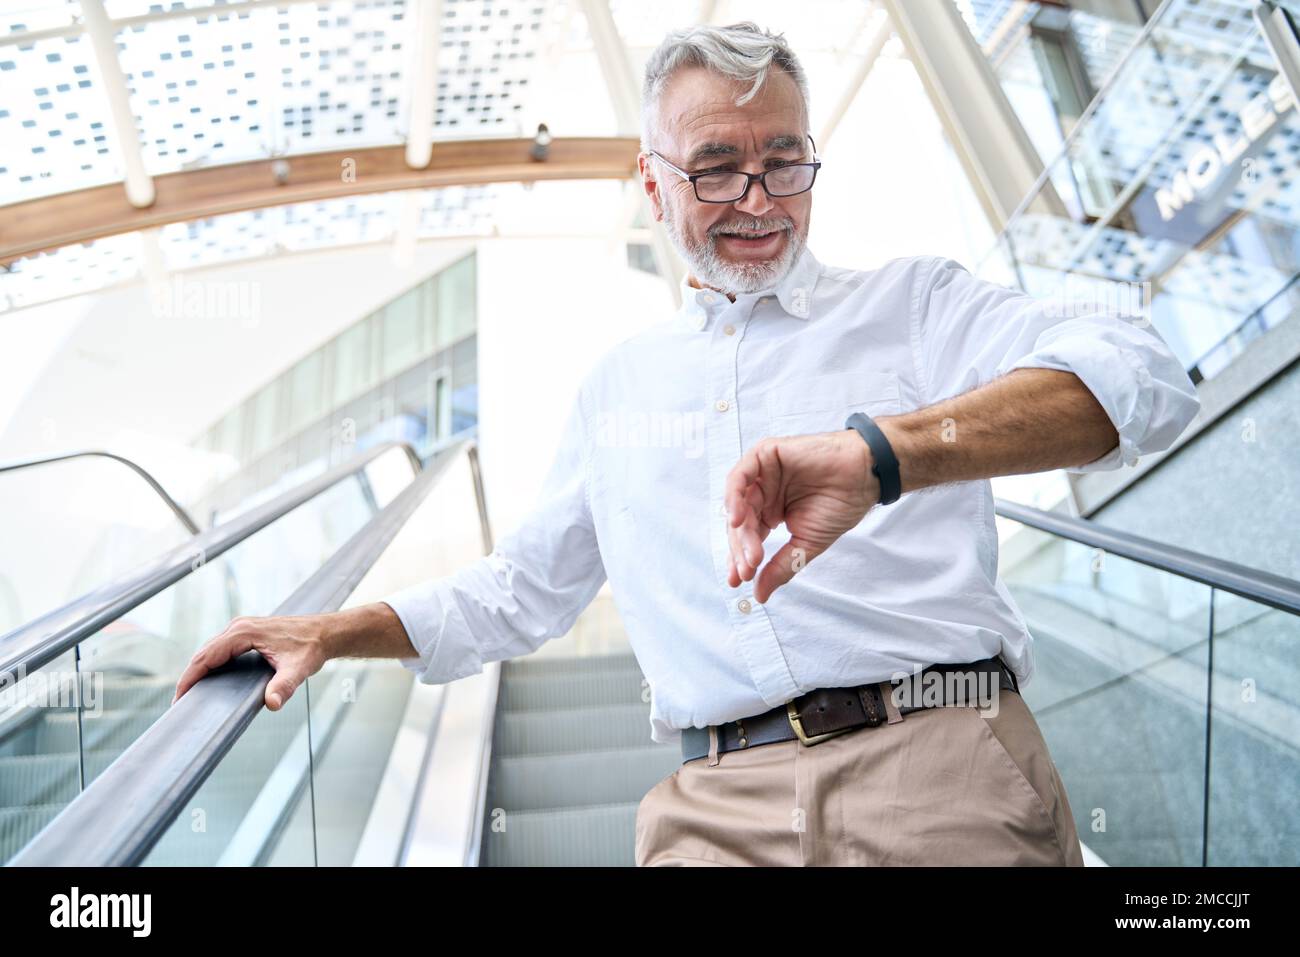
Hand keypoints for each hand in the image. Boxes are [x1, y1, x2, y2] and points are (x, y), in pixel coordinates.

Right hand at [172, 614, 331, 710]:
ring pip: (211, 649)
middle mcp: (239, 627)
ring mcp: (242, 628)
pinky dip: (210, 662)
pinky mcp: (247, 633)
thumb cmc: (312, 647)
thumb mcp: (299, 669)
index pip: (207, 656)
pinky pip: (221, 648)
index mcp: (245, 632)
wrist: (325, 633)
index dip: (191, 676)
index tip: (180, 695)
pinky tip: (209, 678)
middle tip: (180, 701)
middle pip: (204, 652)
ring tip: (189, 692)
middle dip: (190, 676)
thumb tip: (272, 703)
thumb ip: (284, 686)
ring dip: (198, 668)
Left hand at [723, 429, 878, 602]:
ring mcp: (762, 474)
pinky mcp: (765, 454)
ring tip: (749, 553)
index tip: (738, 581)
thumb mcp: (806, 543)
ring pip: (738, 503)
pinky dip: (734, 497)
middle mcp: (763, 493)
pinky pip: (740, 476)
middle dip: (741, 549)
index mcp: (770, 512)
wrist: (862, 477)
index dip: (741, 559)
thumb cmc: (839, 505)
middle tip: (748, 570)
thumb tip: (759, 595)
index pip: (748, 537)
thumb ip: (781, 567)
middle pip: (740, 524)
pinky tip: (740, 520)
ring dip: (740, 530)